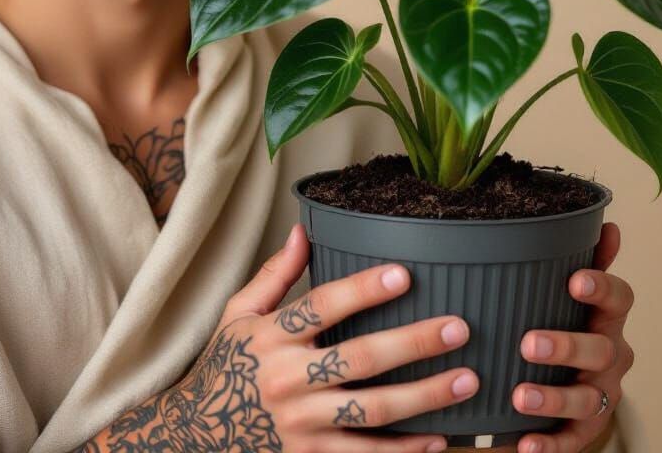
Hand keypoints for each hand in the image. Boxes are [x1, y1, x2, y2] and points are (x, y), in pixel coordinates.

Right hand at [171, 221, 479, 452]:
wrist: (195, 436)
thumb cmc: (225, 366)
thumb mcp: (238, 314)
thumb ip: (274, 275)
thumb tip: (305, 230)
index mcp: (271, 337)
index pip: (323, 306)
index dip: (363, 289)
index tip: (405, 274)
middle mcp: (287, 380)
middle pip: (359, 359)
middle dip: (414, 343)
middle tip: (458, 328)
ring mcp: (301, 426)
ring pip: (372, 411)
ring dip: (424, 397)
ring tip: (467, 379)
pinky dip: (404, 451)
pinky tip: (439, 438)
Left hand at [511, 222, 635, 452]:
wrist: (574, 380)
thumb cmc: (567, 319)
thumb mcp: (574, 290)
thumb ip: (586, 257)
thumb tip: (608, 220)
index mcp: (607, 316)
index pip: (619, 298)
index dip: (601, 288)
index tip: (574, 279)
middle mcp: (612, 355)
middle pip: (600, 350)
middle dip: (566, 346)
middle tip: (528, 343)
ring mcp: (602, 393)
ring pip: (587, 398)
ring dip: (554, 399)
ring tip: (520, 397)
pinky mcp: (585, 430)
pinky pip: (573, 441)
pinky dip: (550, 446)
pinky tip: (524, 445)